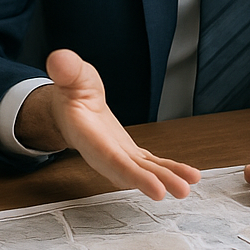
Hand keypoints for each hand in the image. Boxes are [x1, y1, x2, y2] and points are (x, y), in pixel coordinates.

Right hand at [17, 49, 200, 200]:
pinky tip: (190, 175)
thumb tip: (59, 59)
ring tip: (188, 185)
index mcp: (88, 136)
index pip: (111, 158)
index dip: (132, 174)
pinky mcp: (130, 153)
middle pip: (130, 171)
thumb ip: (67, 70)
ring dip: (166, 178)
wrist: (71, 108)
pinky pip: (151, 165)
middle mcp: (104, 152)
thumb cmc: (72, 93)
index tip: (156, 189)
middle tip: (181, 190)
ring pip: (143, 171)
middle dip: (155, 181)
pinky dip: (169, 170)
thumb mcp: (70, 77)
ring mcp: (119, 155)